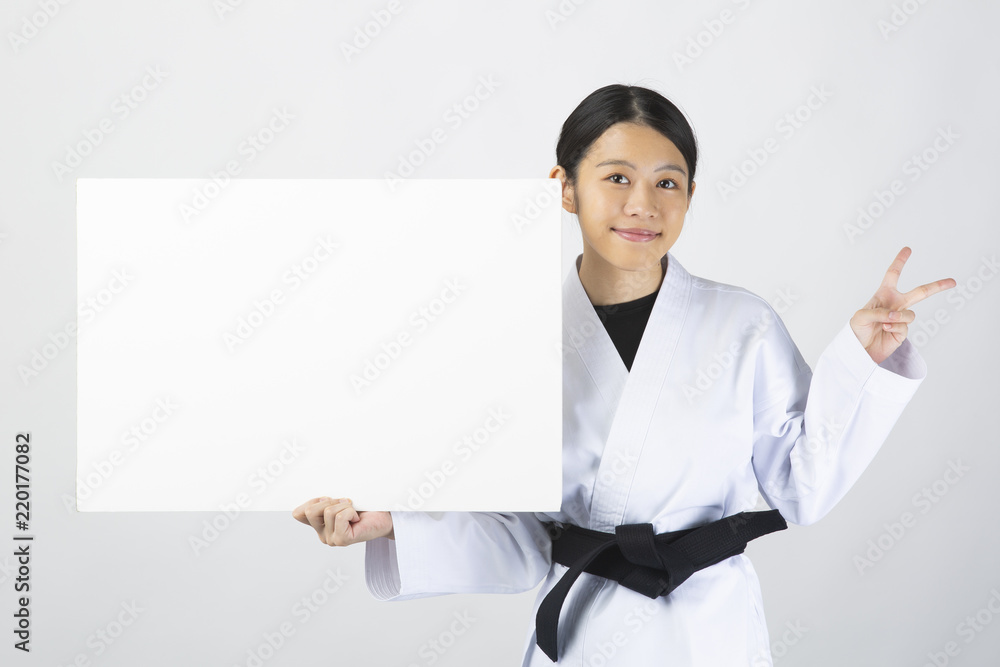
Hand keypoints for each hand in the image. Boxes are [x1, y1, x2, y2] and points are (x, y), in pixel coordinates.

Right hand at [292, 497, 393, 545]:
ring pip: (327, 511)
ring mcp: (332, 539)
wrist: (385, 516)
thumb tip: (308, 504)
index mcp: (319, 525)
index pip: (298, 513)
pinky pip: (340, 517)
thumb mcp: (338, 501)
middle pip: (310, 511)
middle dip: (330, 501)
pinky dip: (351, 511)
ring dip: (344, 505)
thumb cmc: (364, 507)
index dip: (313, 500)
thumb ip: (322, 502)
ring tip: (354, 511)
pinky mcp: (343, 540)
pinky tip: (357, 518)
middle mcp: (323, 535)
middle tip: (345, 503)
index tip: (330, 499)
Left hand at [850, 247, 955, 364]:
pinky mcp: (902, 332)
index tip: (908, 249)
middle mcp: (895, 305)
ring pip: (910, 314)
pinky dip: (894, 328)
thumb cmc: (856, 330)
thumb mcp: (860, 316)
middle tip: (952, 282)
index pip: (893, 275)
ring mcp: (900, 318)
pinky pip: (904, 326)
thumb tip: (895, 314)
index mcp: (883, 295)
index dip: (900, 261)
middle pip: (920, 292)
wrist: (859, 350)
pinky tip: (885, 330)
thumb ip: (878, 312)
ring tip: (884, 323)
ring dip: (898, 317)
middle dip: (937, 286)